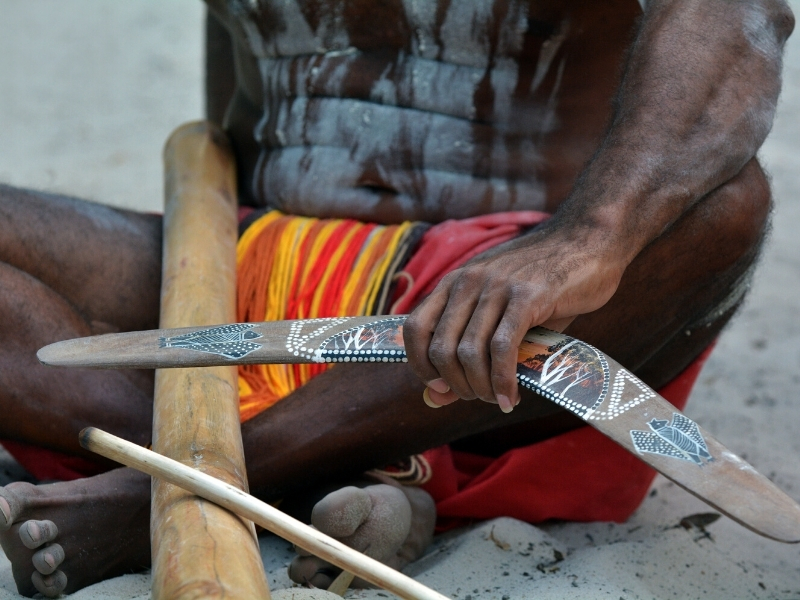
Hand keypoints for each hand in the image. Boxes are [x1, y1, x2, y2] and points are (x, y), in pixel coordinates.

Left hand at [403, 224, 626, 411]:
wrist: (590, 241)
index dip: (420, 365)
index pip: (415, 328)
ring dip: (481, 387)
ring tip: (498, 399)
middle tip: (479, 397)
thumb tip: (433, 399)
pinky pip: (502, 348)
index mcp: (455, 282)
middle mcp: (469, 281)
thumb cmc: (545, 285)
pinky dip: (503, 380)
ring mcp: (497, 287)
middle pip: (441, 348)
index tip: (440, 386)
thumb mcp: (501, 316)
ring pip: (469, 352)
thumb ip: (466, 353)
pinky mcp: (527, 296)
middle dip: (456, 384)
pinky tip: (511, 396)